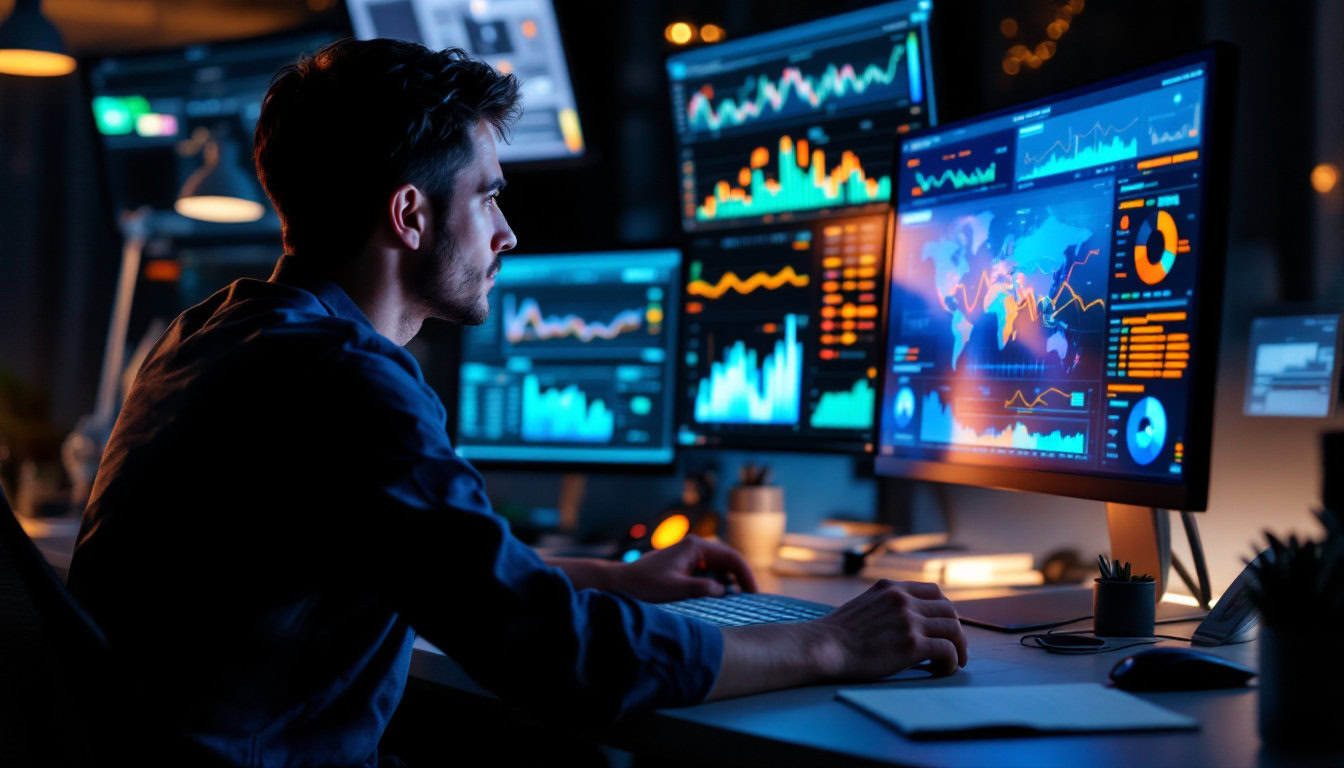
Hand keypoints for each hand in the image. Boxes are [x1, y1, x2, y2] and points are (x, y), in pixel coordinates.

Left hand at [615, 535, 757, 602]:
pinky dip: (715, 584)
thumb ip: (703, 589)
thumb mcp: (677, 589)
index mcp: (695, 547)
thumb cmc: (645, 585)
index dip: (746, 575)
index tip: (754, 594)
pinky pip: (707, 572)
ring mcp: (689, 555)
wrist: (621, 583)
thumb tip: (725, 592)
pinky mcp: (684, 564)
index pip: (732, 557)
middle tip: (749, 600)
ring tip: (734, 602)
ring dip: (727, 582)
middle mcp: (694, 546)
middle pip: (727, 561)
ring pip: (718, 567)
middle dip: (739, 579)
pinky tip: (716, 598)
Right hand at [813, 579, 967, 678]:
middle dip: (955, 630)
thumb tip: (903, 622)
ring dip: (958, 647)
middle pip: (949, 610)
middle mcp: (903, 599)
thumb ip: (885, 606)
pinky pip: (947, 650)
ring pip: (953, 629)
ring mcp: (909, 620)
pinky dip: (951, 662)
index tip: (942, 628)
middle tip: (953, 648)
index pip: (934, 592)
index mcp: (891, 587)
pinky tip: (940, 671)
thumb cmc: (837, 635)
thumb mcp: (863, 605)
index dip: (944, 611)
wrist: (822, 647)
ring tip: (953, 663)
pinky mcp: (912, 644)